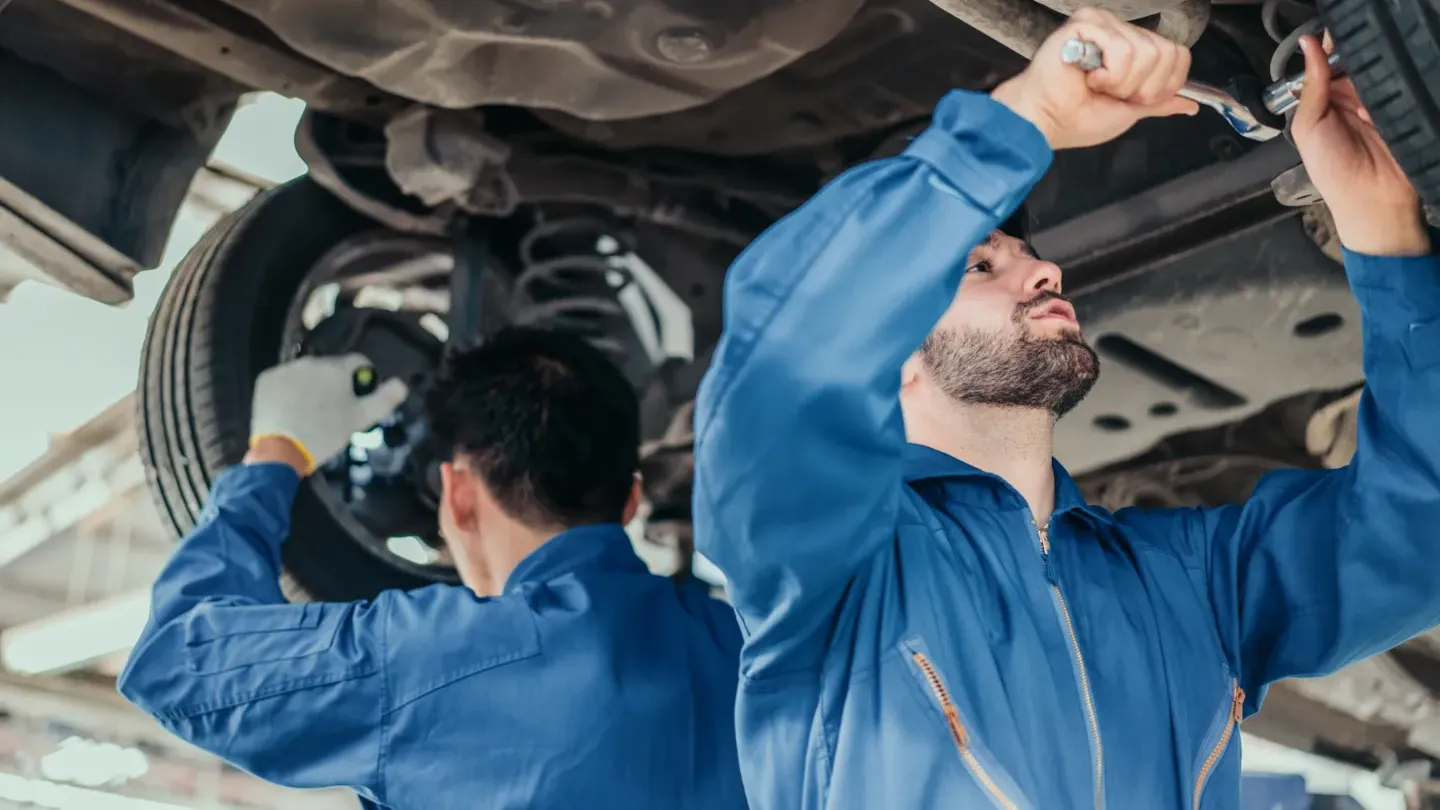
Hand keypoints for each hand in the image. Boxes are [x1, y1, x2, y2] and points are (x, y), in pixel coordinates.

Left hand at [247, 354, 409, 475]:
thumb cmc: (325, 434)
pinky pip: (283, 379)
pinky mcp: (265, 378)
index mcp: (336, 368)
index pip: (358, 362)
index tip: (357, 396)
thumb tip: (402, 384)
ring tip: (307, 411)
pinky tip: (288, 409)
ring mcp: (285, 368)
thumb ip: (383, 399)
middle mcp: (310, 361)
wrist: (280, 450)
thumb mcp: (360, 420)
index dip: (362, 378)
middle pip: (329, 368)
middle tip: (331, 409)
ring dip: (310, 385)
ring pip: (305, 373)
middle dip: (333, 383)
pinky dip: (287, 390)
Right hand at [991, 7, 1198, 149]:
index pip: (1177, 54)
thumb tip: (1190, 103)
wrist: (1045, 122)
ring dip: (1120, 82)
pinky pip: (1123, 49)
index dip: (1162, 84)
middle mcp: (1120, 30)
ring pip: (1145, 52)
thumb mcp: (1130, 112)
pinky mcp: (1087, 24)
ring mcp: (1104, 24)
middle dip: (1140, 86)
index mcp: (1132, 47)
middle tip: (1109, 91)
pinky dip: (1108, 74)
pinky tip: (1087, 76)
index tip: (1131, 97)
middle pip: (1166, 53)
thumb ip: (1160, 102)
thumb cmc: (1074, 118)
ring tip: (1095, 84)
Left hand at [1291, 34, 1428, 255]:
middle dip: (1356, 56)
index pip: (1327, 61)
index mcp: (1324, 98)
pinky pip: (1400, 84)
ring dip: (1374, 74)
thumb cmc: (1332, 170)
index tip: (1335, 33)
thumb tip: (1308, 43)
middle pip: (1356, 60)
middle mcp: (1352, 95)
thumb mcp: (1309, 126)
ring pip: (1379, 69)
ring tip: (1363, 92)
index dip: (1330, 46)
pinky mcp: (1402, 106)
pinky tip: (1380, 100)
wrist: (1371, 200)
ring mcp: (1379, 100)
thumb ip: (1311, 86)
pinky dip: (1391, 87)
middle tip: (1355, 58)